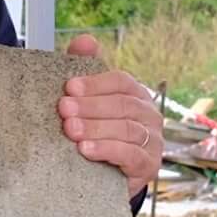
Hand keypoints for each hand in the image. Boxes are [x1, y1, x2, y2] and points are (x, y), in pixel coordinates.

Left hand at [58, 34, 163, 197]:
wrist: (101, 176)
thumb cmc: (94, 132)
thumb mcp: (86, 102)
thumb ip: (84, 69)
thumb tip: (85, 40)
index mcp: (135, 95)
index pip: (121, 82)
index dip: (95, 83)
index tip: (69, 87)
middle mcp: (149, 115)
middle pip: (122, 105)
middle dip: (90, 106)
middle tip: (63, 109)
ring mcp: (152, 141)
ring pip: (126, 129)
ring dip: (96, 128)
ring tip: (70, 130)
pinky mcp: (148, 166)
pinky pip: (130, 155)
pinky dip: (107, 150)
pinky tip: (85, 150)